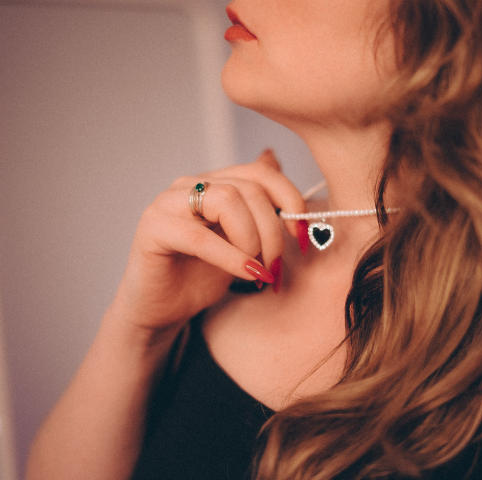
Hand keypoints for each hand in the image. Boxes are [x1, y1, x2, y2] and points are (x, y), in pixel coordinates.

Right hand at [108, 150, 304, 336]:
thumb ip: (259, 207)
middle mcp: (190, 184)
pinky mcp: (153, 228)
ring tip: (257, 270)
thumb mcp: (243, 242)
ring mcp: (168, 202)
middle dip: (272, 231)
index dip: (289, 199)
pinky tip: (249, 275)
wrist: (163, 309)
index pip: (260, 172)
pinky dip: (232, 259)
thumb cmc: (202, 276)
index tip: (302, 236)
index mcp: (214, 183)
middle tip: (275, 266)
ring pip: (228, 201)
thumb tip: (274, 158)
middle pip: (249, 189)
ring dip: (252, 240)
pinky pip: (201, 238)